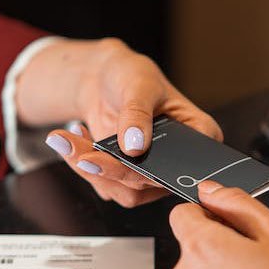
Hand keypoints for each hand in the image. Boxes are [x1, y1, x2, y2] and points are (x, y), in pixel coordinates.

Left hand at [15, 38, 221, 206]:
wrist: (103, 80)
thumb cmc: (131, 75)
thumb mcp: (138, 84)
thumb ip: (138, 113)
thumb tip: (135, 146)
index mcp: (199, 135)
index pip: (184, 163)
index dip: (155, 169)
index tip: (125, 157)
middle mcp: (178, 161)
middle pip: (149, 182)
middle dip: (111, 169)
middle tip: (82, 154)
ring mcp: (153, 174)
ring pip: (126, 193)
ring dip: (93, 172)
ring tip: (69, 141)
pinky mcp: (128, 180)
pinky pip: (108, 188)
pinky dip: (85, 168)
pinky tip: (75, 141)